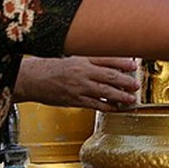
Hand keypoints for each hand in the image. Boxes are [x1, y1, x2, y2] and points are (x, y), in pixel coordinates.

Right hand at [14, 56, 138, 110]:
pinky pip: (94, 104)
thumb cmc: (53, 68)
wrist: (33, 79)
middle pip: (109, 76)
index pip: (107, 59)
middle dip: (125, 81)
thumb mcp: (73, 59)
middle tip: (136, 85)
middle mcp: (82, 72)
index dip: (122, 63)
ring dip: (120, 95)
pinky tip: (115, 108)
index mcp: (83, 60)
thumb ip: (92, 61)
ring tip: (131, 99)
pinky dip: (107, 106)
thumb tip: (112, 64)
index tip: (134, 65)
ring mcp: (79, 87)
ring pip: (104, 91)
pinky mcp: (74, 100)